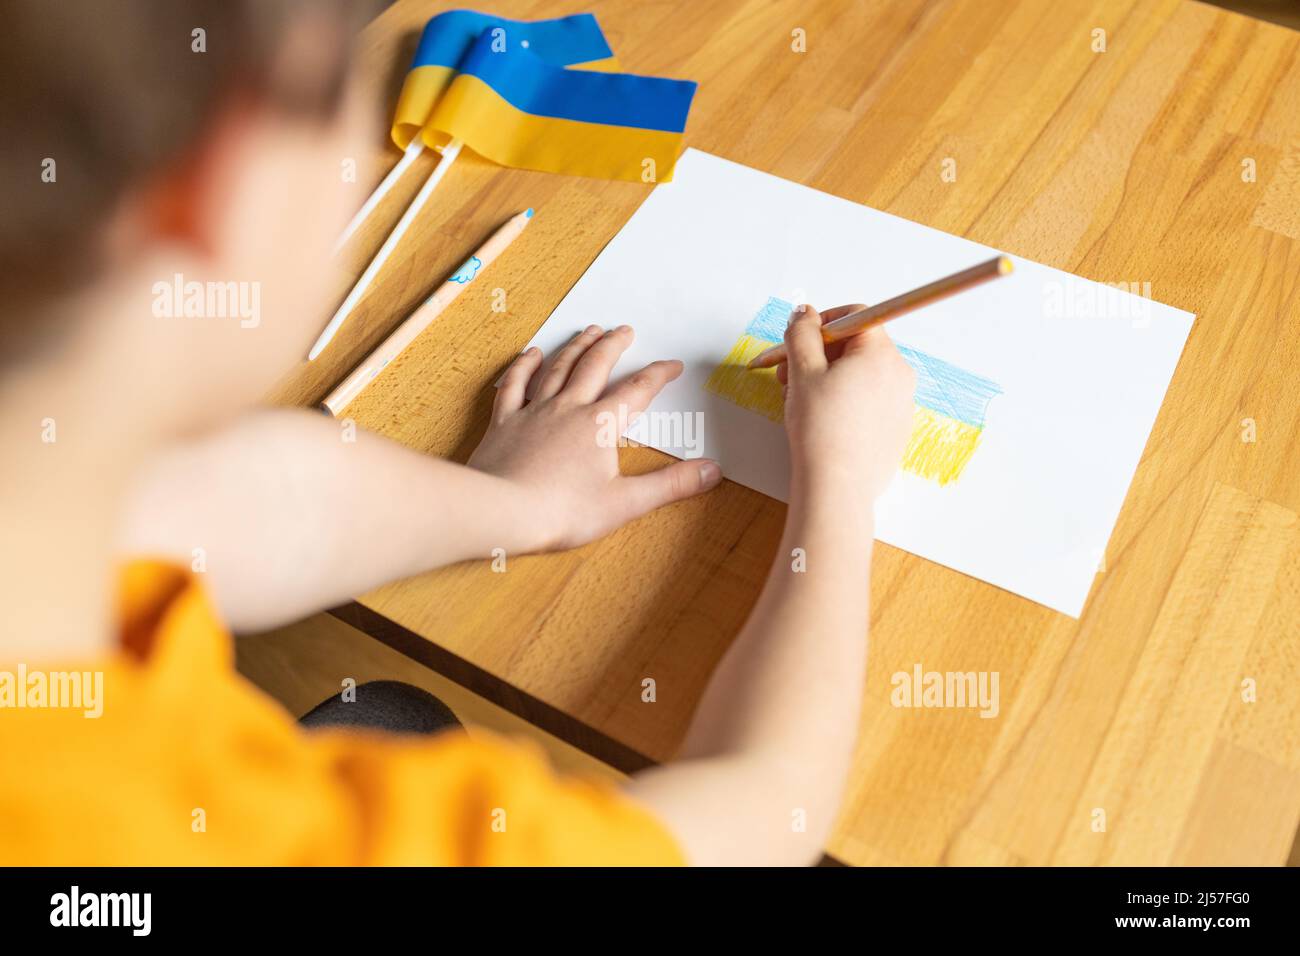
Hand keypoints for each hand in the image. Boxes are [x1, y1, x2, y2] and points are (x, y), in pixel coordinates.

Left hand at [468, 325, 722, 551]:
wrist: (502, 512)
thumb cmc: (562, 512)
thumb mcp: (625, 503)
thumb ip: (671, 485)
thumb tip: (711, 471)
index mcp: (600, 425)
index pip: (638, 391)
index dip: (658, 375)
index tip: (673, 365)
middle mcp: (568, 408)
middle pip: (595, 367)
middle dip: (614, 346)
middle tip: (625, 330)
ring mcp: (534, 411)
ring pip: (558, 368)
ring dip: (576, 347)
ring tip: (589, 331)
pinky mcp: (505, 422)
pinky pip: (515, 385)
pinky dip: (524, 366)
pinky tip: (531, 354)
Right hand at [777, 304, 915, 499]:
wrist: (837, 487)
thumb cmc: (821, 429)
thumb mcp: (802, 371)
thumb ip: (802, 333)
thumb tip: (804, 313)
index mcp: (881, 355)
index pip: (855, 316)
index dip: (821, 323)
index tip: (799, 339)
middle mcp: (899, 375)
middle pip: (856, 346)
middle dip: (818, 354)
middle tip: (788, 374)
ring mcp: (900, 404)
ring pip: (858, 375)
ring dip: (826, 378)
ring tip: (798, 401)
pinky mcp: (894, 429)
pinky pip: (867, 401)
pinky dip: (842, 401)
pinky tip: (819, 421)